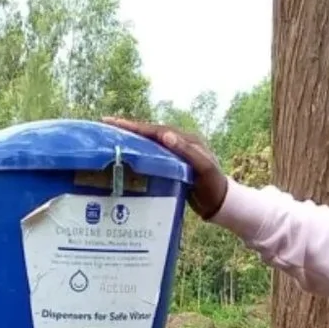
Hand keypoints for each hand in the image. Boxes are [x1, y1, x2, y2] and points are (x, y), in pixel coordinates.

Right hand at [104, 117, 227, 218]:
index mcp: (188, 140)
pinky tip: (127, 155)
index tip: (115, 123)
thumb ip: (186, 151)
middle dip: (129, 128)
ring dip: (133, 138)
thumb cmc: (214, 187)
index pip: (157, 130)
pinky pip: (153, 154)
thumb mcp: (203, 169)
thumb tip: (166, 135)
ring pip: (151, 142)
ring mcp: (177, 153)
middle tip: (107, 124)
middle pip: (151, 133)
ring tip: (112, 136)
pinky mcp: (174, 165)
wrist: (221, 204)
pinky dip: (140, 151)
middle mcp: (181, 143)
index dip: (136, 126)